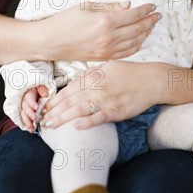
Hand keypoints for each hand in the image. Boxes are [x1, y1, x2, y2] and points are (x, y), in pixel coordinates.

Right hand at [21, 85, 48, 131]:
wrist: (34, 90)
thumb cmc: (39, 88)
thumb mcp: (41, 86)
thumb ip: (42, 90)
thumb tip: (45, 94)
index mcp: (29, 93)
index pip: (29, 98)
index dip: (32, 103)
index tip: (36, 107)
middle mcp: (24, 101)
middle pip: (25, 108)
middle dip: (29, 114)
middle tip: (35, 118)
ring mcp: (24, 107)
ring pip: (23, 115)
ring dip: (27, 122)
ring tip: (31, 128)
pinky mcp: (24, 113)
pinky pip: (24, 119)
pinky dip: (27, 125)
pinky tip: (31, 130)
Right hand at [39, 1, 160, 61]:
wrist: (49, 42)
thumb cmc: (64, 20)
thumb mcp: (86, 6)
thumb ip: (109, 6)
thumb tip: (128, 5)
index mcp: (105, 21)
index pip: (133, 15)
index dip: (145, 10)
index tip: (153, 5)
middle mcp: (109, 37)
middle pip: (137, 29)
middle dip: (150, 21)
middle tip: (158, 15)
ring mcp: (106, 50)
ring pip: (134, 42)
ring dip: (145, 33)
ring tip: (151, 26)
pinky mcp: (103, 58)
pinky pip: (125, 53)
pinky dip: (136, 46)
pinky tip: (140, 40)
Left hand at [40, 61, 163, 129]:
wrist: (152, 80)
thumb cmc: (130, 73)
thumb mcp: (108, 66)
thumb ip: (91, 73)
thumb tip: (75, 81)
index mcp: (95, 75)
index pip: (69, 88)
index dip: (55, 98)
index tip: (44, 106)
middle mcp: (98, 87)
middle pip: (70, 99)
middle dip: (53, 110)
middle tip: (40, 118)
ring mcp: (107, 99)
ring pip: (80, 109)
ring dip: (63, 117)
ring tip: (50, 124)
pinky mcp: (117, 111)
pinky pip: (99, 117)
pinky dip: (88, 122)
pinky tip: (76, 127)